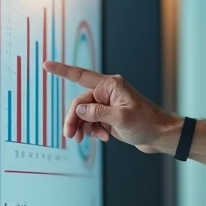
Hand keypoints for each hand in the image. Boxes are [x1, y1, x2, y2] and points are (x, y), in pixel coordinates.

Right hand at [43, 61, 179, 152]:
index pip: (81, 76)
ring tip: (87, 140)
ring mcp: (108, 105)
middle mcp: (107, 92)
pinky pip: (92, 122)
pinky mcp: (109, 116)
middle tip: (70, 135)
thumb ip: (96, 113)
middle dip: (74, 119)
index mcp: (110, 85)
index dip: (62, 70)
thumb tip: (78, 109)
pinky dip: (93, 131)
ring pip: (84, 114)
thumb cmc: (146, 123)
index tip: (46, 65)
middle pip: (80, 103)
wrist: (159, 135)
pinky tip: (103, 138)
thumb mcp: (120, 119)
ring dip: (83, 127)